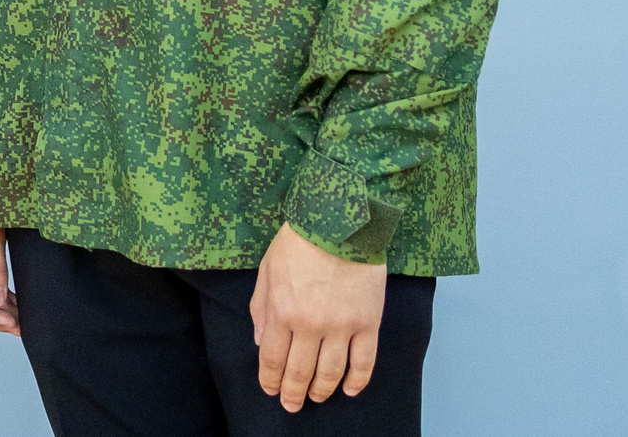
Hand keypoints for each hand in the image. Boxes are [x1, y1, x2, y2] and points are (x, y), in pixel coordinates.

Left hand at [250, 223, 386, 410]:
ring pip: (331, 373)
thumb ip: (260, 309)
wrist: (340, 222)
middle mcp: (310, 325)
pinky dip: (357, 381)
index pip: (272, 359)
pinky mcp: (368, 323)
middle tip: (292, 405)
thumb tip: (259, 342)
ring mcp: (342, 326)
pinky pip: (364, 362)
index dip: (270, 380)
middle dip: (293, 393)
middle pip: (300, 372)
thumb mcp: (267, 270)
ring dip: (322, 391)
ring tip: (316, 398)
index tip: (271, 391)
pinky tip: (349, 390)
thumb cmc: (298, 242)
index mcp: (282, 311)